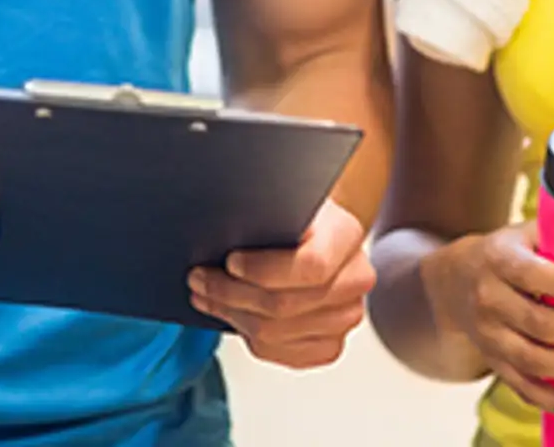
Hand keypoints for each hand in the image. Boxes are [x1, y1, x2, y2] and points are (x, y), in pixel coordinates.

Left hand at [189, 198, 375, 368]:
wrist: (315, 236)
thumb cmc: (293, 216)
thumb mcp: (283, 199)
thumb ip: (264, 213)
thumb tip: (219, 231)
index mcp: (347, 236)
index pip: (311, 265)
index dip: (265, 269)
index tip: (230, 261)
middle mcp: (355, 280)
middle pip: (284, 305)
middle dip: (230, 293)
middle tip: (198, 279)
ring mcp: (346, 318)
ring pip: (275, 333)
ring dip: (231, 315)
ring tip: (205, 296)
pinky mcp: (330, 345)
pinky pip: (279, 353)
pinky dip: (248, 337)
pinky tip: (232, 315)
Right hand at [422, 221, 553, 425]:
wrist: (453, 281)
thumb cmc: (513, 251)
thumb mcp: (538, 231)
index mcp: (501, 257)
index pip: (534, 273)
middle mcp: (489, 297)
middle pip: (540, 323)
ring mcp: (489, 335)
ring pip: (535, 360)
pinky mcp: (494, 363)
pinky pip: (525, 389)